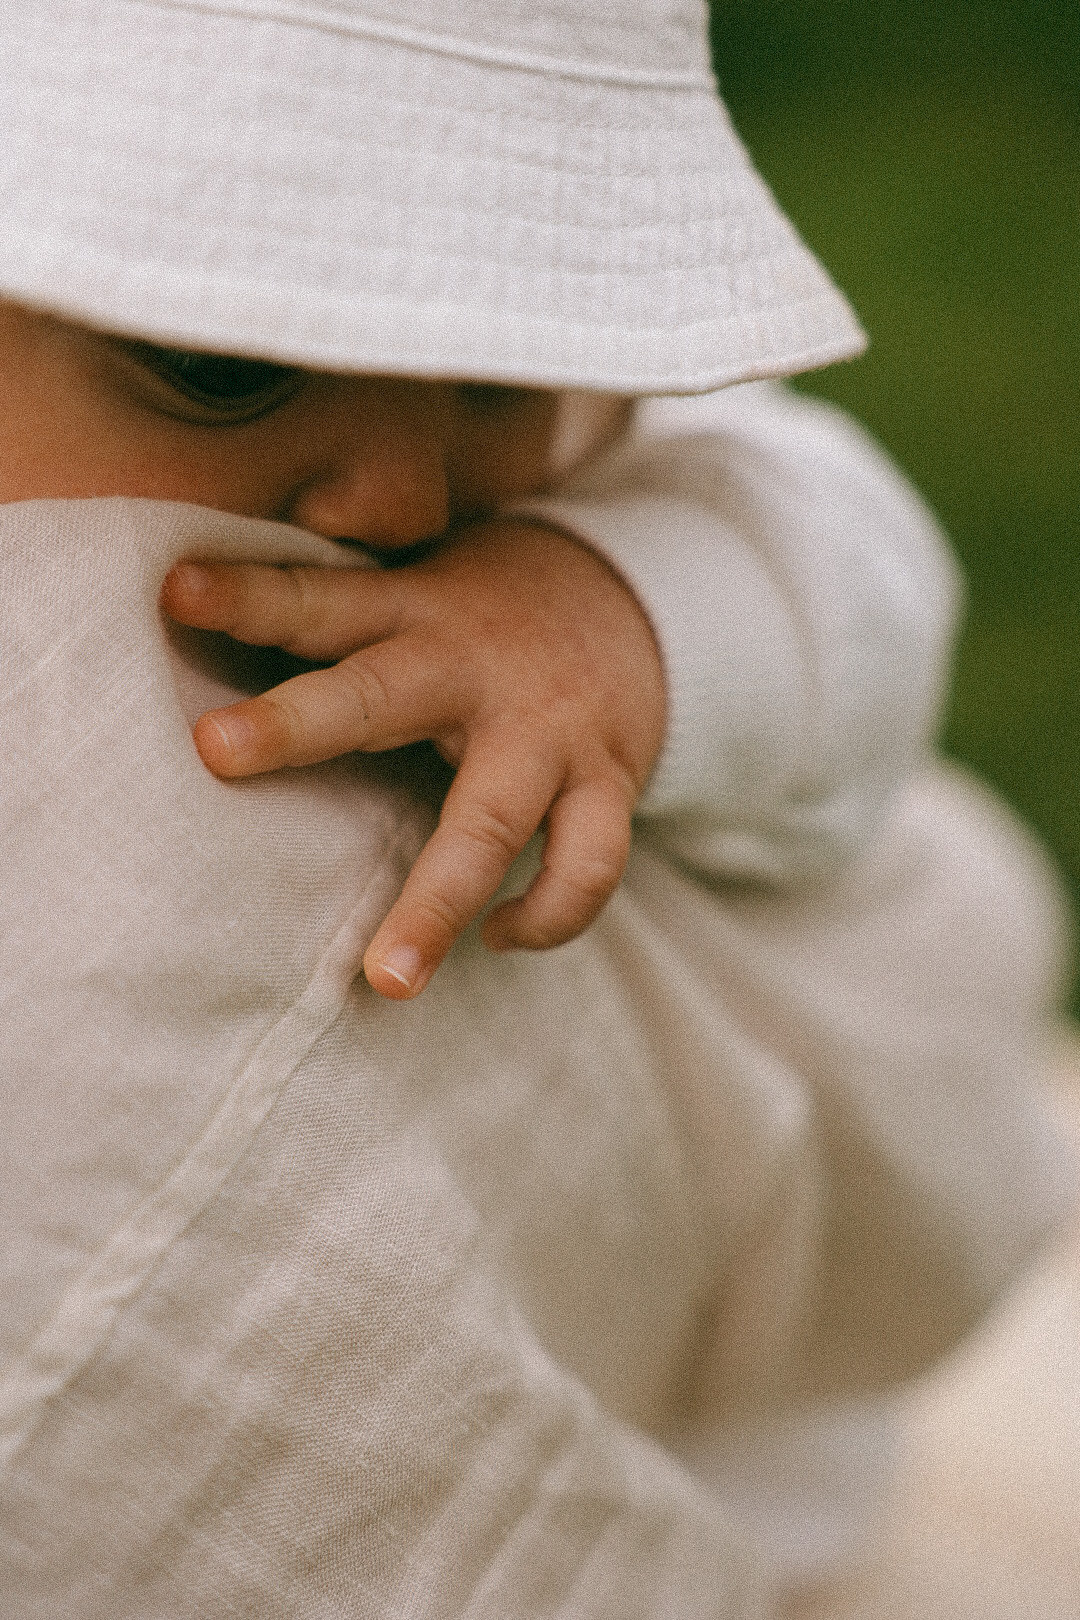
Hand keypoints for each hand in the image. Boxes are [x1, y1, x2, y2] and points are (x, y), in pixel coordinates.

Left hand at [160, 521, 665, 998]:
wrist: (643, 602)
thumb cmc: (491, 608)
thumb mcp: (421, 574)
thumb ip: (344, 593)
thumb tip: (227, 567)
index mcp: (416, 609)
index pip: (320, 598)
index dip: (250, 597)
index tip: (177, 594)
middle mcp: (475, 667)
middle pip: (379, 694)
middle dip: (299, 724)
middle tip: (216, 749)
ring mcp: (548, 731)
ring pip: (491, 820)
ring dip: (439, 902)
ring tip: (387, 980)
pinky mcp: (609, 783)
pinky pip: (587, 865)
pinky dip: (545, 915)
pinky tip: (497, 939)